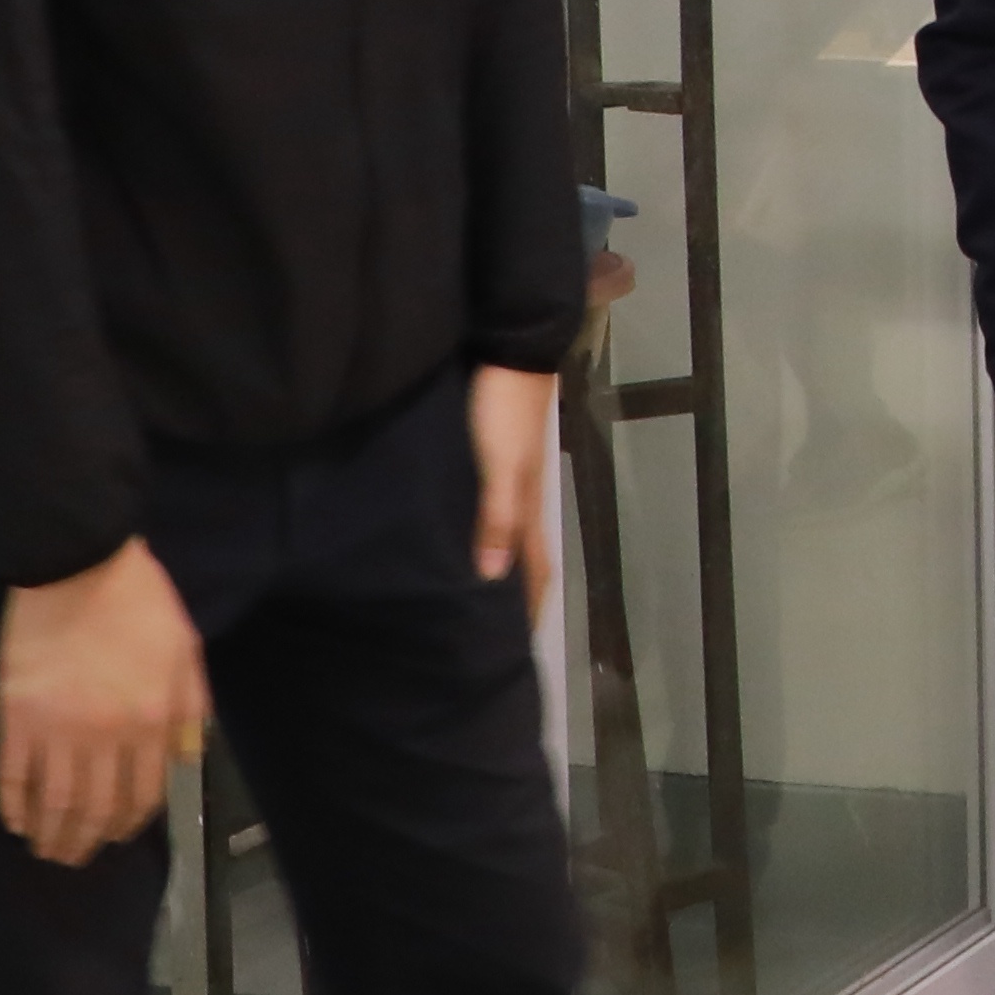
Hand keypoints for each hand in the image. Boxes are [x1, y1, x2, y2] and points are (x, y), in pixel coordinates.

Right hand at [0, 540, 209, 866]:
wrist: (77, 565)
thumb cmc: (138, 603)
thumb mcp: (184, 652)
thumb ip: (189, 709)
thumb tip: (188, 758)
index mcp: (151, 722)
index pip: (142, 794)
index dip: (127, 823)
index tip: (115, 836)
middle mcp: (106, 737)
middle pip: (94, 808)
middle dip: (85, 841)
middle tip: (74, 857)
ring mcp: (57, 730)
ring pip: (54, 803)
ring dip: (50, 835)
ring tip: (46, 850)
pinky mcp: (16, 718)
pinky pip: (12, 776)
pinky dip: (12, 806)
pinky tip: (14, 821)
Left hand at [471, 359, 561, 622]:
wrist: (511, 347)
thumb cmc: (504, 410)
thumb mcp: (500, 466)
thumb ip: (497, 518)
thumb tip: (492, 579)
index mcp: (529, 506)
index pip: (537, 570)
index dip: (532, 608)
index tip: (517, 647)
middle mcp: (523, 498)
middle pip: (522, 557)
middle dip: (513, 596)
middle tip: (486, 632)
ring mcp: (509, 476)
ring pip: (504, 533)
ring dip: (495, 565)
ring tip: (469, 594)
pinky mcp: (493, 456)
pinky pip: (488, 508)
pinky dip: (480, 531)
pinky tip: (457, 534)